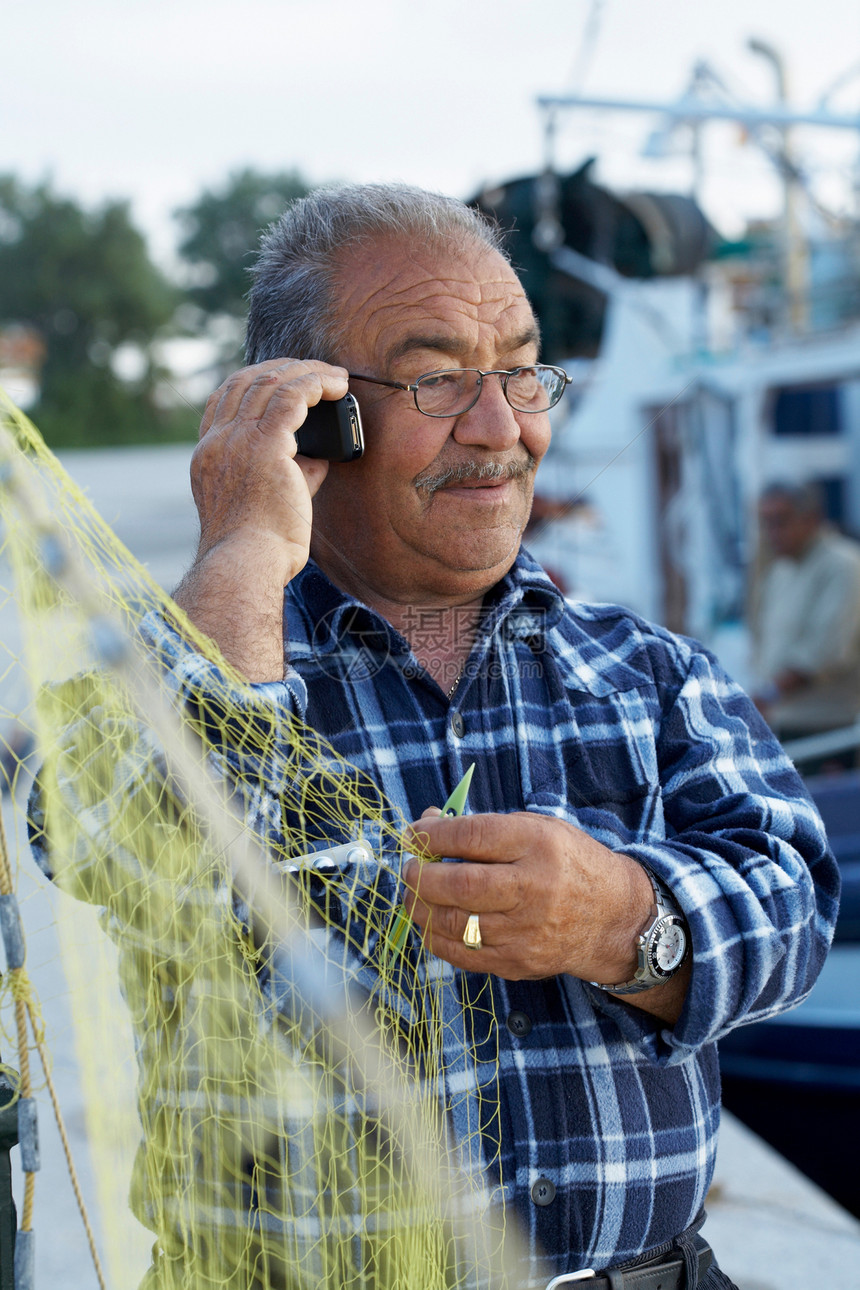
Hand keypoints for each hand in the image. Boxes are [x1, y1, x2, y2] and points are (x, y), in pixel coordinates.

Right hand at [192, 358, 348, 575]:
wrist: (246, 565)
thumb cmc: (257, 550)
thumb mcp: (263, 504)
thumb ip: (287, 474)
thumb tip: (316, 459)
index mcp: (208, 457)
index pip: (222, 401)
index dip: (253, 382)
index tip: (281, 380)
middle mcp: (217, 443)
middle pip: (245, 382)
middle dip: (283, 369)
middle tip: (315, 371)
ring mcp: (237, 441)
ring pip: (271, 382)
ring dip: (307, 372)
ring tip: (335, 375)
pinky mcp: (266, 445)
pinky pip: (294, 396)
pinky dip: (317, 384)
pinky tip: (338, 385)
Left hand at [400, 810, 652, 984]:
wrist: (613, 918)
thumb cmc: (567, 864)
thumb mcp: (538, 829)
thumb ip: (484, 828)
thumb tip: (428, 823)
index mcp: (539, 845)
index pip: (473, 838)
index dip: (433, 835)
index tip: (413, 834)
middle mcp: (533, 887)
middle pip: (460, 884)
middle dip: (421, 875)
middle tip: (409, 868)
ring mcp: (525, 930)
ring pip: (455, 923)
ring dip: (421, 908)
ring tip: (413, 895)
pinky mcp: (518, 962)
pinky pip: (463, 954)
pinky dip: (436, 937)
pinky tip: (429, 922)